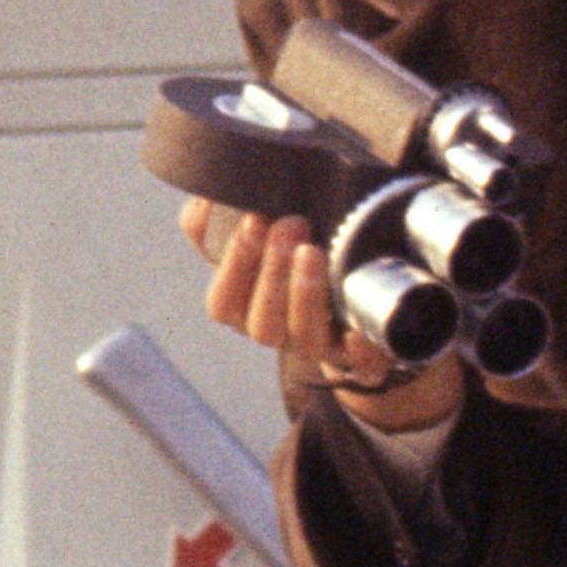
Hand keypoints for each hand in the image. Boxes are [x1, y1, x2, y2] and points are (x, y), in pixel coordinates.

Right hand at [179, 194, 461, 429]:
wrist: (360, 300)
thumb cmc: (297, 258)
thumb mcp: (260, 239)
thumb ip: (224, 224)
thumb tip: (202, 201)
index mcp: (246, 311)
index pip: (224, 302)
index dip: (234, 263)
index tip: (252, 218)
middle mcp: (279, 334)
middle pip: (262, 322)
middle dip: (271, 272)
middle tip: (290, 223)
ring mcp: (322, 348)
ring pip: (305, 339)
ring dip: (304, 296)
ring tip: (312, 252)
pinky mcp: (364, 360)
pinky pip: (363, 365)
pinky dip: (361, 351)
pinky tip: (359, 331)